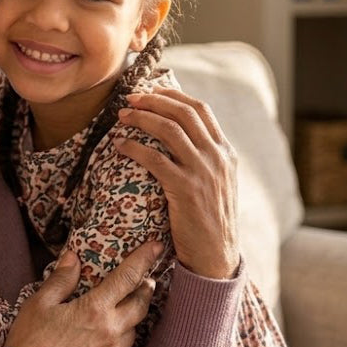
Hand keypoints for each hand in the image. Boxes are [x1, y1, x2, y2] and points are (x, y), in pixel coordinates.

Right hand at [5, 240, 160, 346]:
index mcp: (95, 310)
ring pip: (134, 330)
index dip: (144, 259)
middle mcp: (110, 332)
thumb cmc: (30, 341)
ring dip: (133, 315)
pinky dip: (120, 337)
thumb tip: (72, 257)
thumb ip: (61, 279)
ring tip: (126, 306)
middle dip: (146, 289)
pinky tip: (107, 334)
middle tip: (146, 279)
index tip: (156, 246)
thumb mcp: (40, 303)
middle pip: (141, 305)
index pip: (128, 278)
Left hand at [114, 87, 238, 279]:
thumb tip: (177, 135)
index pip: (201, 110)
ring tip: (122, 116)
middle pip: (184, 113)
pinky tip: (120, 145)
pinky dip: (135, 147)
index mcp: (226, 152)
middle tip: (130, 98)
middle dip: (154, 100)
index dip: (173, 95)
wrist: (216, 256)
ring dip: (142, 118)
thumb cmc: (208, 220)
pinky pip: (156, 159)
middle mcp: (218, 157)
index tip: (151, 90)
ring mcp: (203, 172)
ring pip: (170, 130)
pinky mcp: (186, 189)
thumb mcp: (216, 183)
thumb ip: (203, 157)